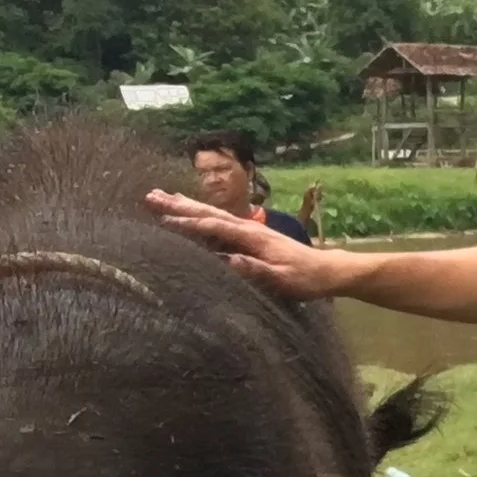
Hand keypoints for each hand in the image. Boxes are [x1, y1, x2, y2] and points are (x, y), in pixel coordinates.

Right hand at [145, 190, 361, 300]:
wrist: (326, 271)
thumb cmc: (304, 279)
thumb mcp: (281, 280)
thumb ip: (255, 270)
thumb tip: (229, 260)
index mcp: (252, 237)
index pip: (214, 228)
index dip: (189, 224)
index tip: (162, 221)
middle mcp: (248, 228)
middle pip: (208, 213)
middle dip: (179, 206)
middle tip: (150, 196)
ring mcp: (249, 229)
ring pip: (211, 213)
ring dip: (186, 204)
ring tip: (161, 196)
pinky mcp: (249, 235)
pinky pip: (218, 221)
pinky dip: (200, 213)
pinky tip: (190, 211)